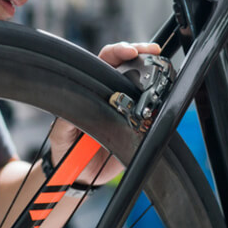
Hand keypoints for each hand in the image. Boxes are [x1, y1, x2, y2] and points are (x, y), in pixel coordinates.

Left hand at [48, 42, 160, 186]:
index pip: (106, 61)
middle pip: (130, 66)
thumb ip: (66, 118)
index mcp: (93, 89)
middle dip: (143, 53)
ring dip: (155, 75)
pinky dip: (161, 104)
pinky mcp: (139, 127)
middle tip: (152, 51)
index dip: (118, 52)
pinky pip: (153, 113)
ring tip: (162, 70)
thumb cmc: (67, 148)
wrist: (81, 175)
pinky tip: (165, 97)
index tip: (129, 52)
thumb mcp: (61, 131)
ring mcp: (128, 109)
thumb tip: (74, 109)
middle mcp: (113, 94)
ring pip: (145, 86)